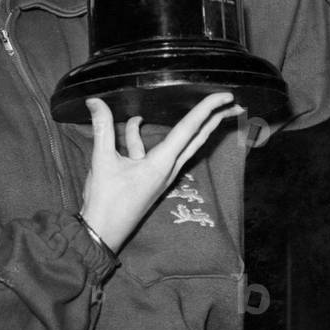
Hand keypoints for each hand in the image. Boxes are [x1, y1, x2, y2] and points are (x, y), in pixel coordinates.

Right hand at [79, 92, 242, 252]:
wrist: (103, 233)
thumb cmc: (106, 201)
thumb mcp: (102, 160)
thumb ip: (102, 128)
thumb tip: (95, 100)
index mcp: (161, 163)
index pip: (189, 128)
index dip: (207, 108)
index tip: (226, 96)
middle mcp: (168, 168)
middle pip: (198, 137)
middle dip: (216, 119)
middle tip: (234, 102)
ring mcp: (163, 174)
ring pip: (182, 144)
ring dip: (190, 126)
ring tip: (201, 110)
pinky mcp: (154, 178)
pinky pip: (160, 150)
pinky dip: (150, 135)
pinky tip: (137, 123)